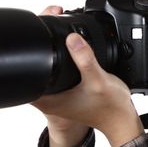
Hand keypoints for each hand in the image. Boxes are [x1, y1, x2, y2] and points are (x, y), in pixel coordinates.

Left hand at [32, 6, 143, 146]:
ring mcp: (57, 96)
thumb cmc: (110, 107)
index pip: (25, 73)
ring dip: (51, 53)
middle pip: (33, 67)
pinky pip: (56, 72)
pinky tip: (71, 51)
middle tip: (54, 27)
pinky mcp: (66, 92)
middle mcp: (48, 99)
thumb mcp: (98, 79)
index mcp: (48, 100)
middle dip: (42, 47)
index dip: (29, 52)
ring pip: (45, 69)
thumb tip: (72, 38)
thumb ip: (85, 58)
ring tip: (62, 36)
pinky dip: (61, 60)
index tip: (40, 35)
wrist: (122, 119)